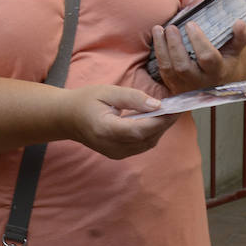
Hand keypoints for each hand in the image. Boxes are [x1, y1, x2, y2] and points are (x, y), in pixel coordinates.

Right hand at [64, 84, 180, 158]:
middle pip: (146, 138)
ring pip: (147, 144)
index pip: (140, 129)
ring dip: (160, 129)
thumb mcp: (108, 91)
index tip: (175, 108)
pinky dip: (152, 134)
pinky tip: (156, 120)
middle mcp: (111, 146)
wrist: (67, 117)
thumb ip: (133, 98)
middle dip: (164, 123)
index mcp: (106, 129)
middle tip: (178, 107)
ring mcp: (115, 153)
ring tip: (169, 112)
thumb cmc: (86, 100)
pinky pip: (141, 146)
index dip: (160, 121)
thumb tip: (157, 105)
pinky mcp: (118, 154)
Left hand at [152, 20, 245, 93]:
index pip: (207, 58)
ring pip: (169, 70)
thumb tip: (239, 23)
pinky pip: (162, 71)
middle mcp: (200, 82)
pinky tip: (157, 38)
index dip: (198, 41)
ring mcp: (185, 86)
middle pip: (183, 67)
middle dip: (175, 45)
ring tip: (159, 29)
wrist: (217, 83)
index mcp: (218, 72)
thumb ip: (241, 37)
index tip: (191, 24)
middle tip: (171, 27)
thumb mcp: (236, 51)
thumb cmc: (226, 62)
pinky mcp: (174, 86)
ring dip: (162, 48)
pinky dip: (158, 54)